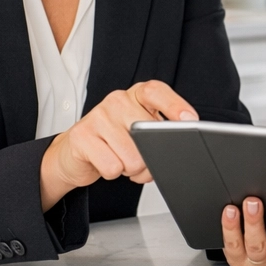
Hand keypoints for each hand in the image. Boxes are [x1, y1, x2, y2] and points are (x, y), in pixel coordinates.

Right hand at [40, 80, 195, 210]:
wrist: (75, 152)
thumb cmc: (113, 142)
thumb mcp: (139, 131)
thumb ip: (157, 131)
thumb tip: (178, 144)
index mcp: (135, 95)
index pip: (156, 92)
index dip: (175, 105)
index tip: (190, 120)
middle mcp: (117, 101)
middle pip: (148, 135)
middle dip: (149, 158)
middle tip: (140, 160)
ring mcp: (98, 116)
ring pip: (132, 157)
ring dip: (130, 169)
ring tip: (120, 160)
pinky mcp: (81, 136)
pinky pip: (112, 167)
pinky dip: (112, 173)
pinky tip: (105, 162)